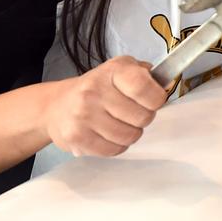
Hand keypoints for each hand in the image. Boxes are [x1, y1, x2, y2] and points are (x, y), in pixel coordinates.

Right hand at [43, 56, 167, 157]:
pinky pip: (113, 150)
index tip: (153, 100)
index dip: (156, 98)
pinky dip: (116, 146)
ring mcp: (83, 114)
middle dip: (144, 118)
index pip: (143, 87)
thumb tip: (165, 84)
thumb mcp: (121, 70)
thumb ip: (146, 75)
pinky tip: (108, 134)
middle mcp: (94, 90)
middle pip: (142, 117)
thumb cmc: (97, 88)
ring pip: (129, 136)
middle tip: (133, 114)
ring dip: (130, 133)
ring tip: (120, 124)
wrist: (56, 106)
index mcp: (112, 71)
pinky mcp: (76, 136)